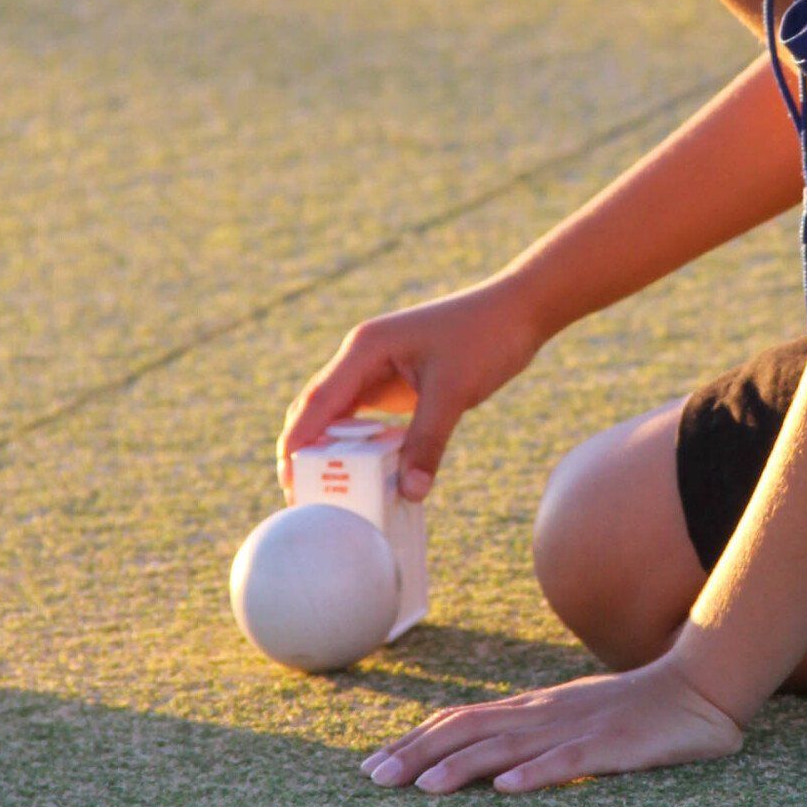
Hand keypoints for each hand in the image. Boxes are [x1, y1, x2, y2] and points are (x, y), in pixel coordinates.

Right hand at [278, 278, 541, 500]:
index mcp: (365, 348)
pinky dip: (360, 446)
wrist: (519, 310)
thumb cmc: (485, 337)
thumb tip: (410, 493)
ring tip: (324, 493)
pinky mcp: (396, 381)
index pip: (318, 402)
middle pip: (318, 409)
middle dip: (305, 451)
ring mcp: (377, 368)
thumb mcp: (454, 392)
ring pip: (340, 416)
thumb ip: (428, 442)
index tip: (287, 480)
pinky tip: (363, 475)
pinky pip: (367, 419)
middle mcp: (362, 357)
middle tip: (300, 496)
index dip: (298, 442)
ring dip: (331, 451)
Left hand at [359, 655, 746, 793]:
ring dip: (461, 767)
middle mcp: (545, 714)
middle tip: (374, 781)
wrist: (699, 689)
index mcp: (534, 708)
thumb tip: (489, 766)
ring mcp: (577, 728)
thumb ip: (535, 736)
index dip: (415, 741)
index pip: (461, 720)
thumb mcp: (575, 720)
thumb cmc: (637, 712)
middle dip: (417, 754)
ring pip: (509, 746)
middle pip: (470, 729)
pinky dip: (537, 774)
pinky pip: (569, 761)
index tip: (373, 766)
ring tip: (421, 789)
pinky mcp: (613, 747)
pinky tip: (507, 790)